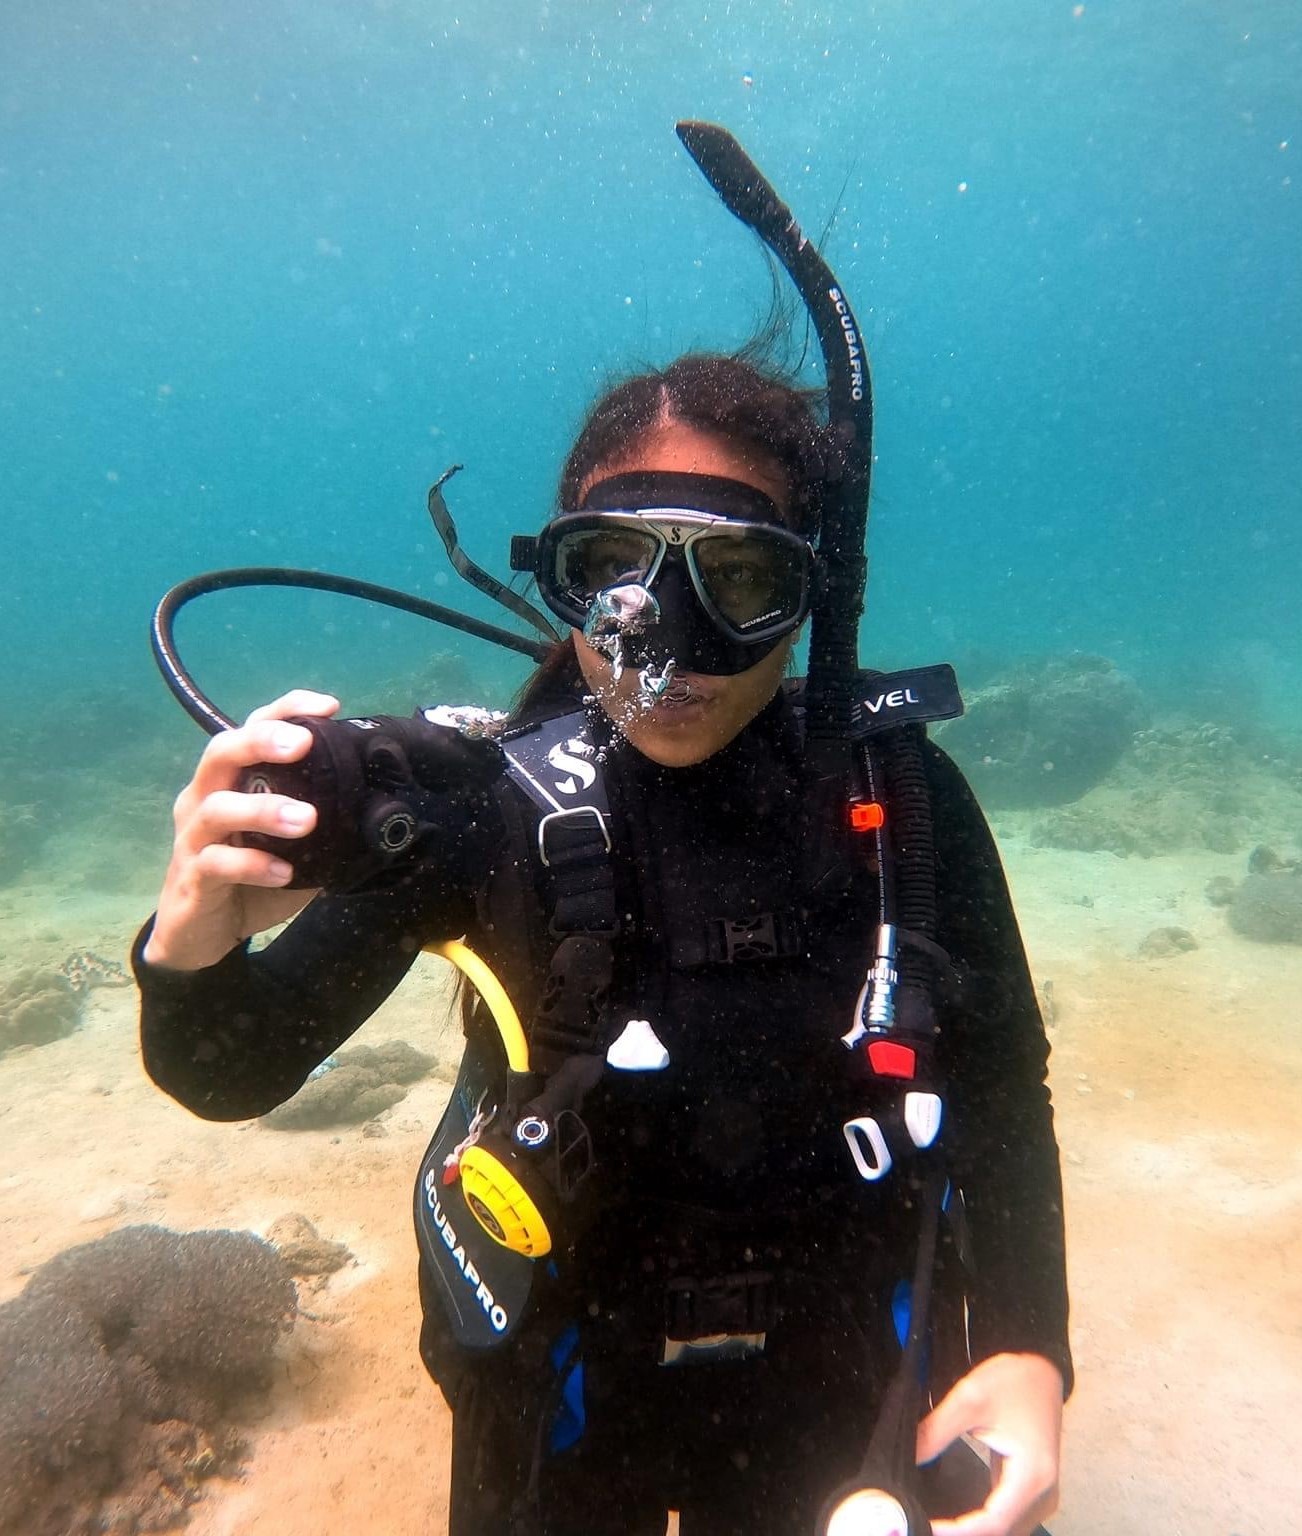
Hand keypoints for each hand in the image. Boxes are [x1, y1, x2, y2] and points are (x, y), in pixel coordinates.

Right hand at [143, 690, 339, 971]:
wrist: (203, 936)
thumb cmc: (251, 881)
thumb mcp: (294, 847)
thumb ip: (325, 824)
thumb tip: (382, 808)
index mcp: (230, 782)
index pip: (251, 728)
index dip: (286, 710)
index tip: (329, 706)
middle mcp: (205, 799)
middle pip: (221, 751)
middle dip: (262, 741)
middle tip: (303, 743)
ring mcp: (193, 838)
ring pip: (217, 808)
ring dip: (264, 809)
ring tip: (307, 820)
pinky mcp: (192, 878)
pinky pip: (216, 864)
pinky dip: (252, 865)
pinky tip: (283, 873)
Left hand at [916, 1352, 1062, 1535]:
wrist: (1042, 1369)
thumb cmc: (1012, 1381)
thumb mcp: (970, 1398)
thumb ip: (936, 1431)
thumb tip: (908, 1459)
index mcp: (1032, 1475)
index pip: (993, 1521)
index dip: (958, 1531)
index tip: (925, 1526)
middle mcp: (1043, 1494)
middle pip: (1000, 1531)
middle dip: (962, 1533)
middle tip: (922, 1523)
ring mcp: (1041, 1495)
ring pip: (1005, 1529)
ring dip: (972, 1531)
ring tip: (934, 1521)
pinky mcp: (1033, 1490)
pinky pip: (1007, 1517)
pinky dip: (982, 1522)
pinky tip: (955, 1517)